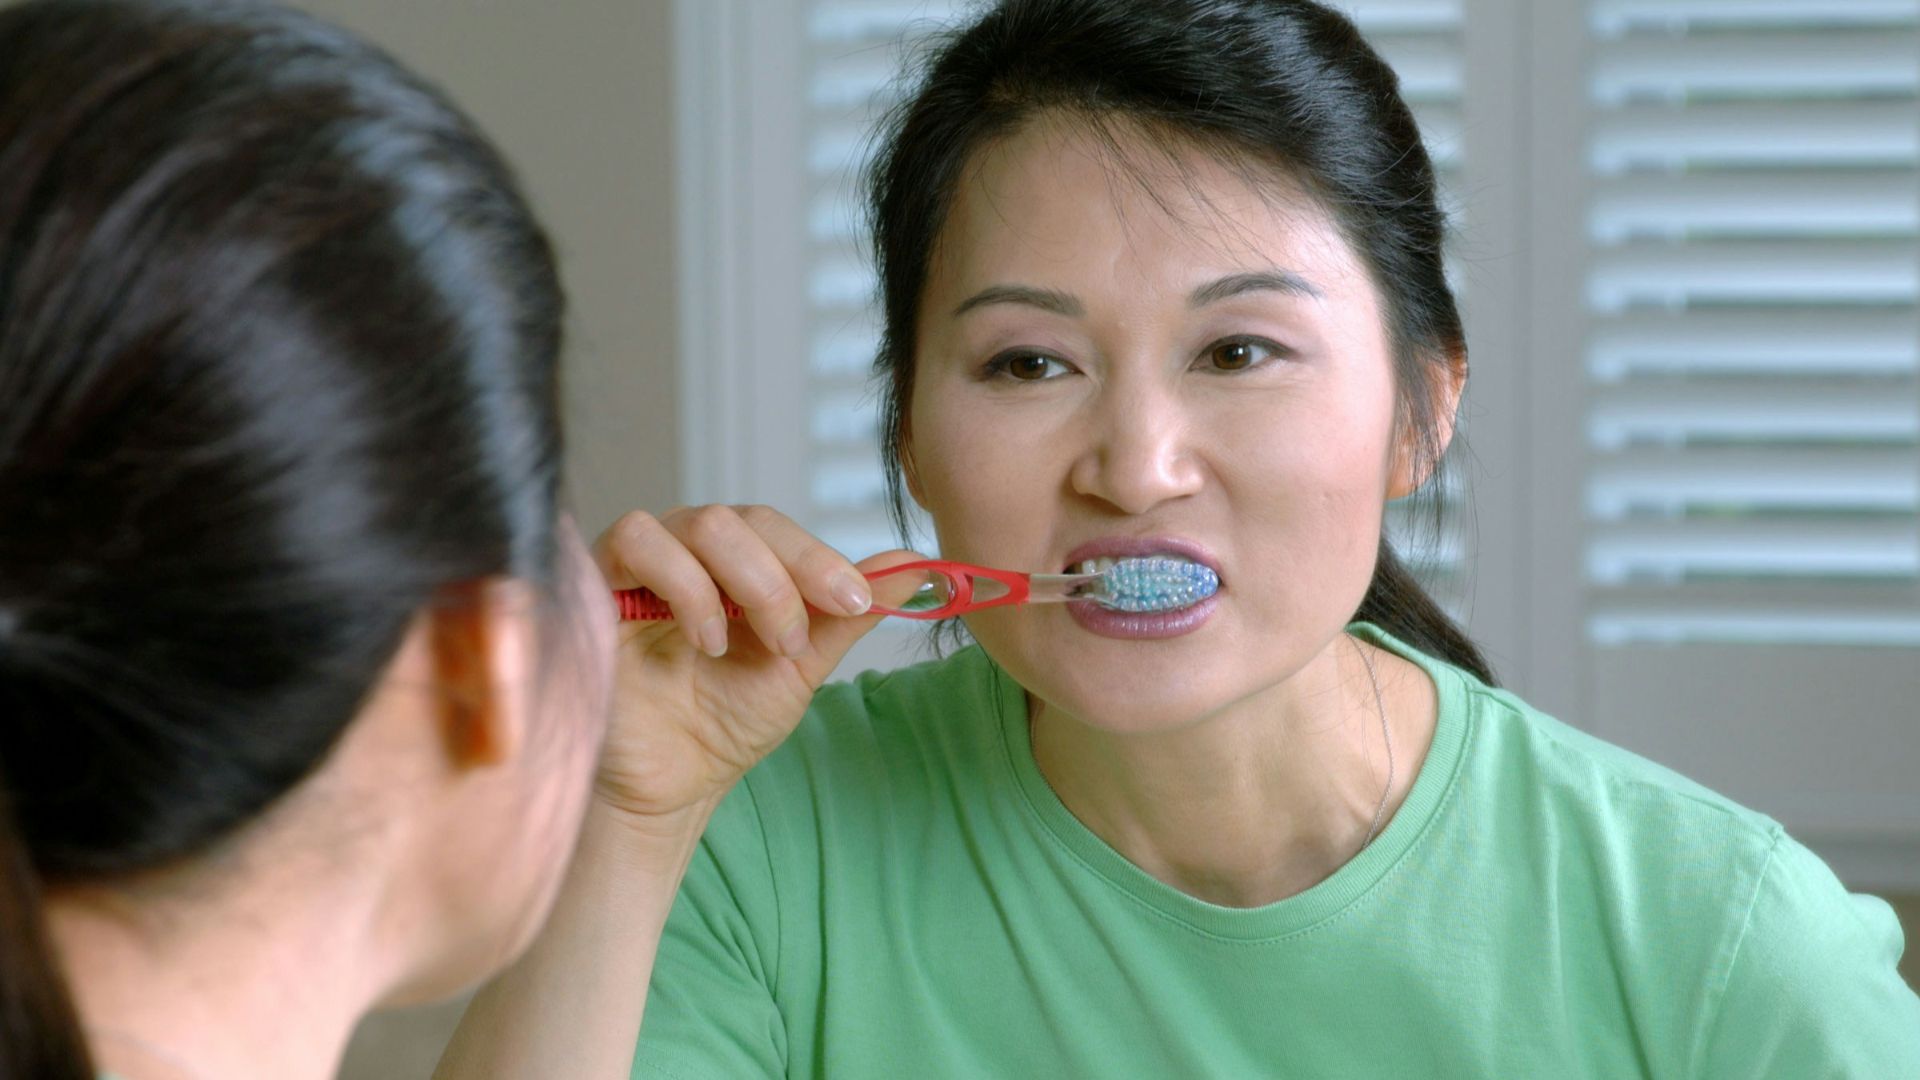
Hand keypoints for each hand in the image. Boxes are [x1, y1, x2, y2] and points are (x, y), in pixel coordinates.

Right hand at [590, 504, 920, 829]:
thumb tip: (917, 567)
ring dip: (741, 582)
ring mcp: (642, 564)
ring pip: (699, 522)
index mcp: (736, 564)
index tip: (856, 602)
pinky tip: (703, 639)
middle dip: (784, 577)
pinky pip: (636, 540)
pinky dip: (682, 584)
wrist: (670, 784)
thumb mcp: (801, 666)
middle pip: (741, 518)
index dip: (819, 558)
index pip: (777, 528)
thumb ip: (846, 614)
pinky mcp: (598, 584)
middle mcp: (688, 552)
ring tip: (741, 647)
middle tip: (794, 643)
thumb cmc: (726, 723)